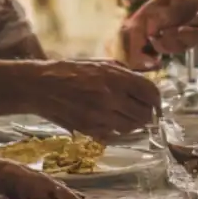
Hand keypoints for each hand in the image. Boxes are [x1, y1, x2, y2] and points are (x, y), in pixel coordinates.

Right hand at [27, 60, 161, 139]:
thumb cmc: (70, 71)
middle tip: (142, 113)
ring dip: (132, 124)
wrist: (40, 86)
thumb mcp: (100, 64)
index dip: (157, 101)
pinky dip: (114, 130)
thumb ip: (125, 74)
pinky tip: (107, 121)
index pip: (150, 92)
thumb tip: (144, 85)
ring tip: (124, 116)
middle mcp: (110, 97)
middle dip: (146, 114)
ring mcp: (99, 115)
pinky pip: (112, 134)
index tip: (156, 105)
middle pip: (144, 114)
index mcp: (115, 77)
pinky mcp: (89, 129)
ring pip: (130, 128)